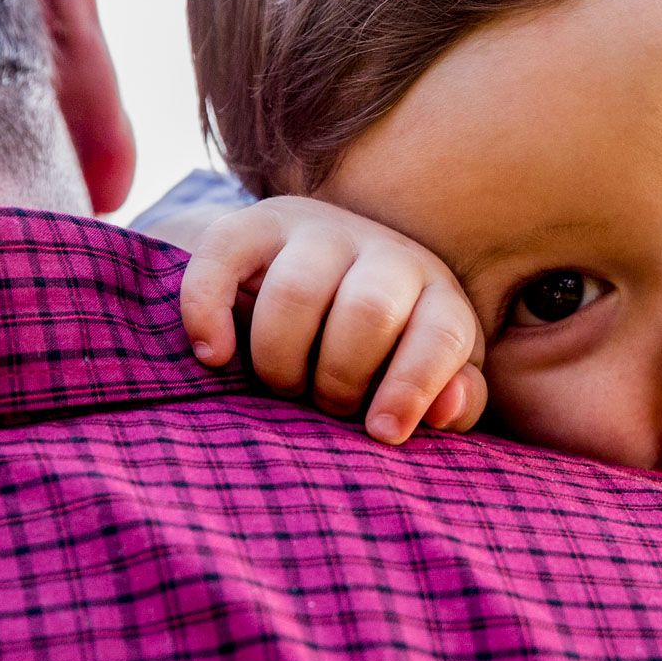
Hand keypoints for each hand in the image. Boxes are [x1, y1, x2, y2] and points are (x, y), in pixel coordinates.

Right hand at [179, 196, 487, 444]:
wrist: (323, 284)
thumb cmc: (383, 355)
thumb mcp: (428, 380)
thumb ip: (452, 400)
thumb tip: (444, 411)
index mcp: (437, 294)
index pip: (440, 333)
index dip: (412, 388)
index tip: (381, 433)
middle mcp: (384, 253)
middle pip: (368, 311)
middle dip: (340, 378)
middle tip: (324, 407)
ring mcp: (317, 231)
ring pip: (297, 290)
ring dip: (280, 359)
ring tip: (281, 386)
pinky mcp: (251, 227)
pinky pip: (223, 253)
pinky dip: (209, 310)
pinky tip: (214, 356)